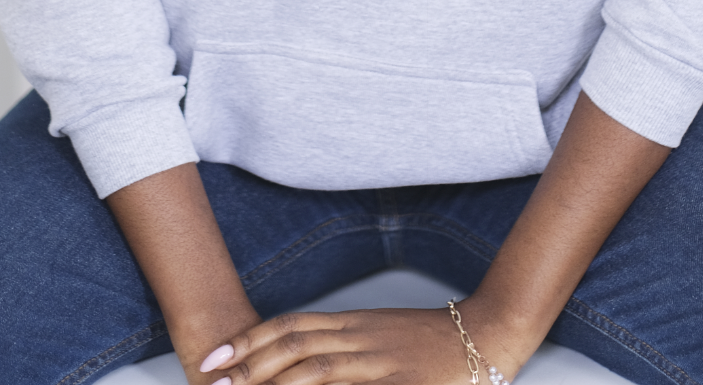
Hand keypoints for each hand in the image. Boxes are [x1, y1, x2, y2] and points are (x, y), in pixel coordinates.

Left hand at [198, 303, 511, 384]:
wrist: (488, 333)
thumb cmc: (430, 342)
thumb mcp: (379, 338)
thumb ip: (341, 347)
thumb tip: (297, 364)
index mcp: (354, 324)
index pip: (291, 326)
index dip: (250, 340)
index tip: (216, 355)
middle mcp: (361, 338)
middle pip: (295, 346)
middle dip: (249, 364)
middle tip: (213, 380)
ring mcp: (382, 362)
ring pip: (318, 370)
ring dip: (276, 383)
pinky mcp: (405, 384)